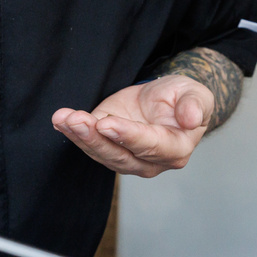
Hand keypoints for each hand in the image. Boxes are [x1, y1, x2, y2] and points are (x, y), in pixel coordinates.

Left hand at [51, 75, 214, 177]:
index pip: (150, 146)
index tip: (106, 123)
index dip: (127, 136)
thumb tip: (190, 119)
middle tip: (76, 121)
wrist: (167, 100)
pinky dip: (73, 134)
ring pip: (101, 153)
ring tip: (64, 119)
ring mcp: (127, 158)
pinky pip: (90, 145)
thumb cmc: (183, 99)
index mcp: (176, 149)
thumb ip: (195, 105)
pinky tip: (61, 120)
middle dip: (96, 139)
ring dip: (80, 137)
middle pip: (120, 156)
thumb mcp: (196, 94)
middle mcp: (150, 161)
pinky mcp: (109, 148)